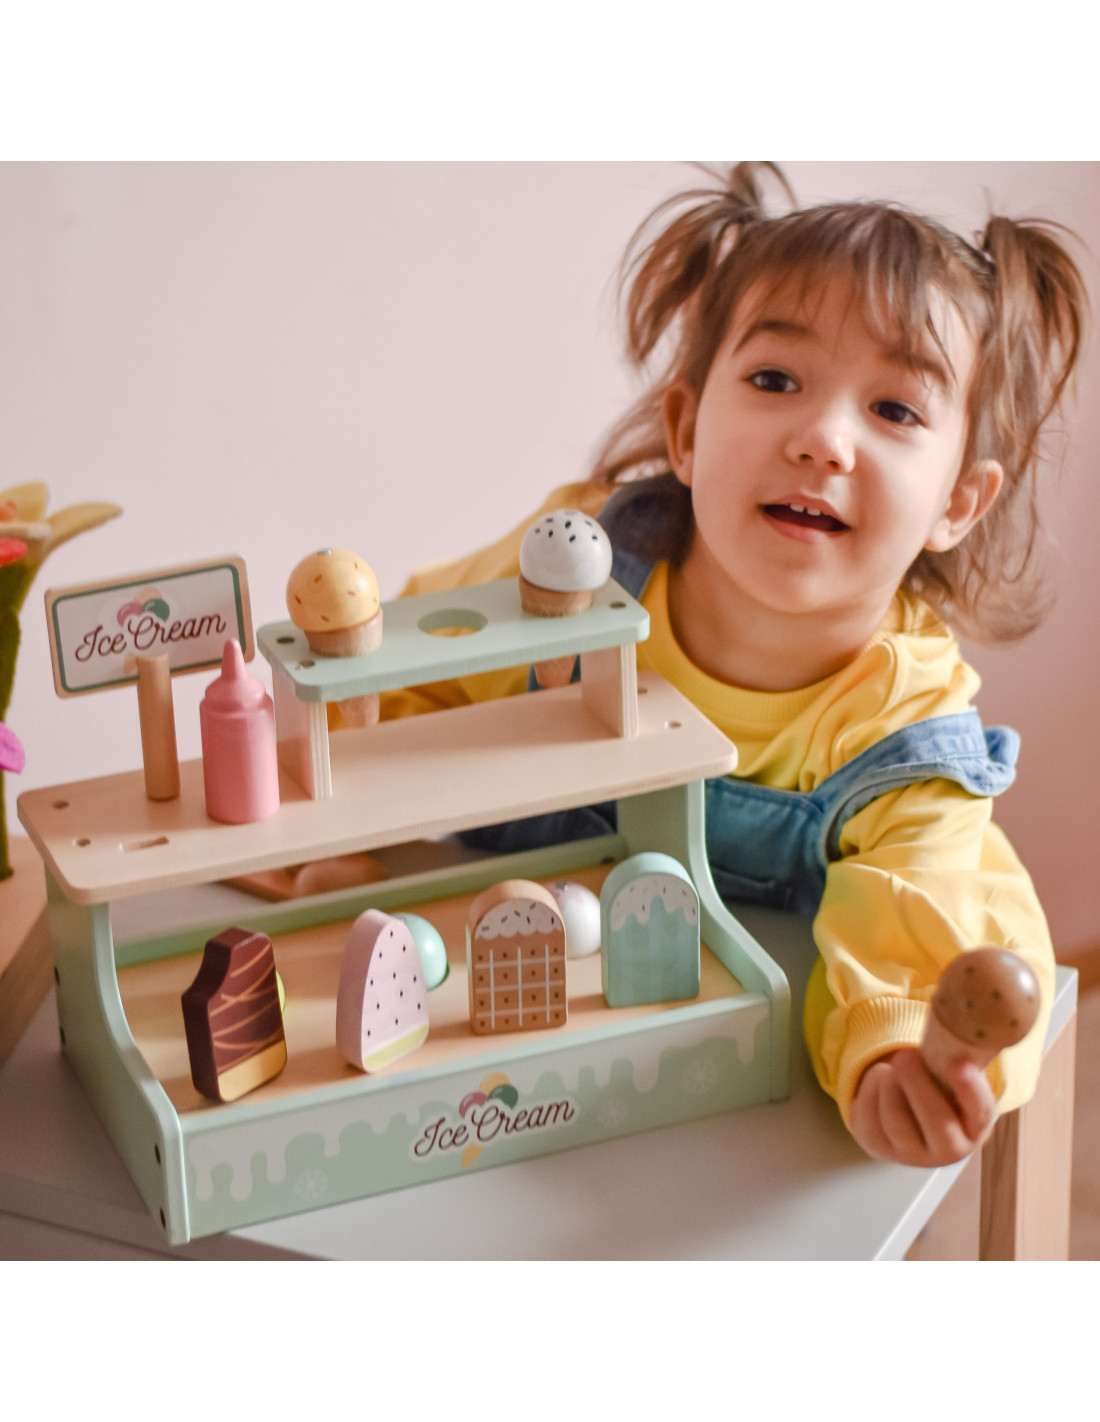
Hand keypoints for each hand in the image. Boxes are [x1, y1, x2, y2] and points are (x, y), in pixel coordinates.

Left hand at [848, 1047, 996, 1167]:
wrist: (910, 1119)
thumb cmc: (940, 1090)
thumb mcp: (954, 1079)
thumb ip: (956, 1061)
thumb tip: (952, 1030)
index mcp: (975, 1128)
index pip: (980, 1111)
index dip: (970, 1089)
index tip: (959, 1064)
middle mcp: (949, 1151)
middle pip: (935, 1122)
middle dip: (917, 1085)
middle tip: (904, 1054)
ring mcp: (911, 1154)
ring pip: (896, 1120)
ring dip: (889, 1084)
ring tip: (894, 1064)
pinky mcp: (878, 1147)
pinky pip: (868, 1118)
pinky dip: (869, 1088)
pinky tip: (879, 1076)